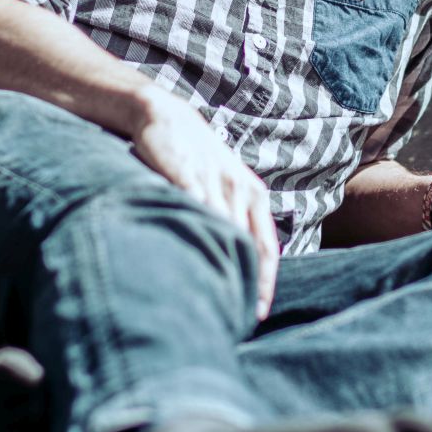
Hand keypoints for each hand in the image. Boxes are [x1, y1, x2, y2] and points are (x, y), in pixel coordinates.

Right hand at [130, 90, 281, 319]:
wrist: (166, 116)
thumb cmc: (197, 157)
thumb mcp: (226, 184)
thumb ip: (234, 217)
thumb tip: (239, 262)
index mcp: (253, 194)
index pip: (265, 246)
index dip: (264, 281)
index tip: (258, 311)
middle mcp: (238, 188)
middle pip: (246, 244)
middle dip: (243, 280)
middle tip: (236, 315)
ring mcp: (212, 179)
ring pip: (222, 229)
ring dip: (219, 263)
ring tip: (210, 297)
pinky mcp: (184, 171)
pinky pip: (193, 204)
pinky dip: (194, 231)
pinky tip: (187, 257)